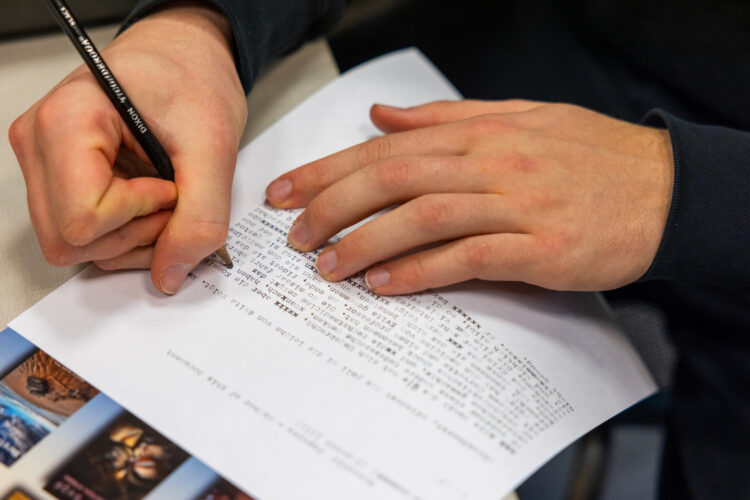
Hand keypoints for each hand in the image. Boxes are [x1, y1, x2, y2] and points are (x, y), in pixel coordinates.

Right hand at [8, 2, 246, 293]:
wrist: (184, 59)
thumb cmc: (191, 79)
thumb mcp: (213, 145)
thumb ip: (200, 216)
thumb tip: (170, 274)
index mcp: (65, 122)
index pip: (83, 219)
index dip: (140, 215)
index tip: (170, 185)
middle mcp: (40, 145)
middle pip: (71, 241)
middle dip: (135, 235)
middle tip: (173, 196)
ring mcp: (44, 166)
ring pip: (75, 247)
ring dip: (132, 238)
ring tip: (164, 195)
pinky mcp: (60, 181)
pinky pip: (83, 237)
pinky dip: (125, 234)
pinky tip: (150, 200)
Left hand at [265, 100, 673, 293]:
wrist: (665, 190)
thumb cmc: (589, 156)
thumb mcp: (518, 118)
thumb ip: (446, 118)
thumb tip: (383, 115)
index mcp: (480, 132)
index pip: (385, 148)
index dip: (328, 170)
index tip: (286, 193)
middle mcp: (491, 162)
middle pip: (393, 178)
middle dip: (332, 206)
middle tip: (295, 236)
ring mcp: (516, 204)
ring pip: (423, 216)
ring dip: (366, 242)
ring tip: (327, 267)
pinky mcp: (539, 248)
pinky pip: (469, 257)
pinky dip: (422, 270)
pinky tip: (385, 284)